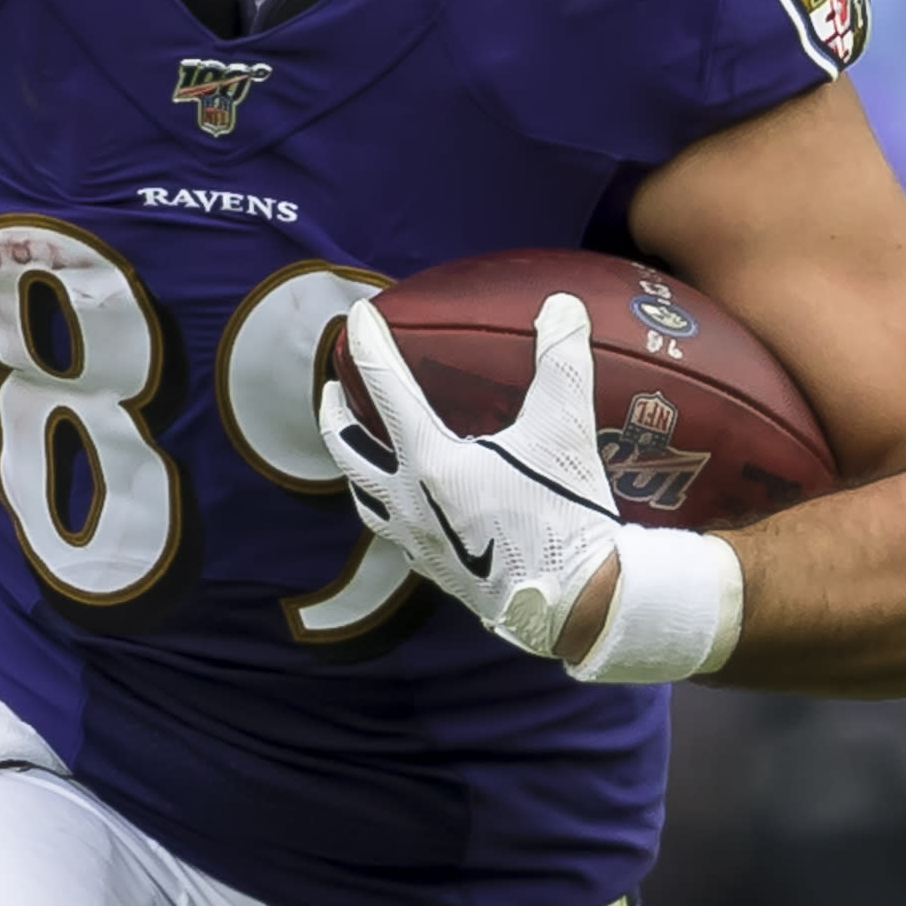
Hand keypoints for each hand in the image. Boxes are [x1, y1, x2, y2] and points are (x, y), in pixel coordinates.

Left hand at [321, 292, 630, 659]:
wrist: (574, 600)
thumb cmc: (565, 512)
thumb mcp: (565, 428)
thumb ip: (561, 360)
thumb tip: (560, 306)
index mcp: (429, 463)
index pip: (386, 389)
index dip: (371, 346)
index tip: (357, 317)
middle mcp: (407, 502)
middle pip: (347, 451)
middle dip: (334, 415)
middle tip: (332, 389)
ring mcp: (414, 541)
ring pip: (363, 496)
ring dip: (354, 465)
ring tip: (358, 447)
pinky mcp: (432, 569)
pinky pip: (394, 531)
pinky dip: (388, 506)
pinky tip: (406, 502)